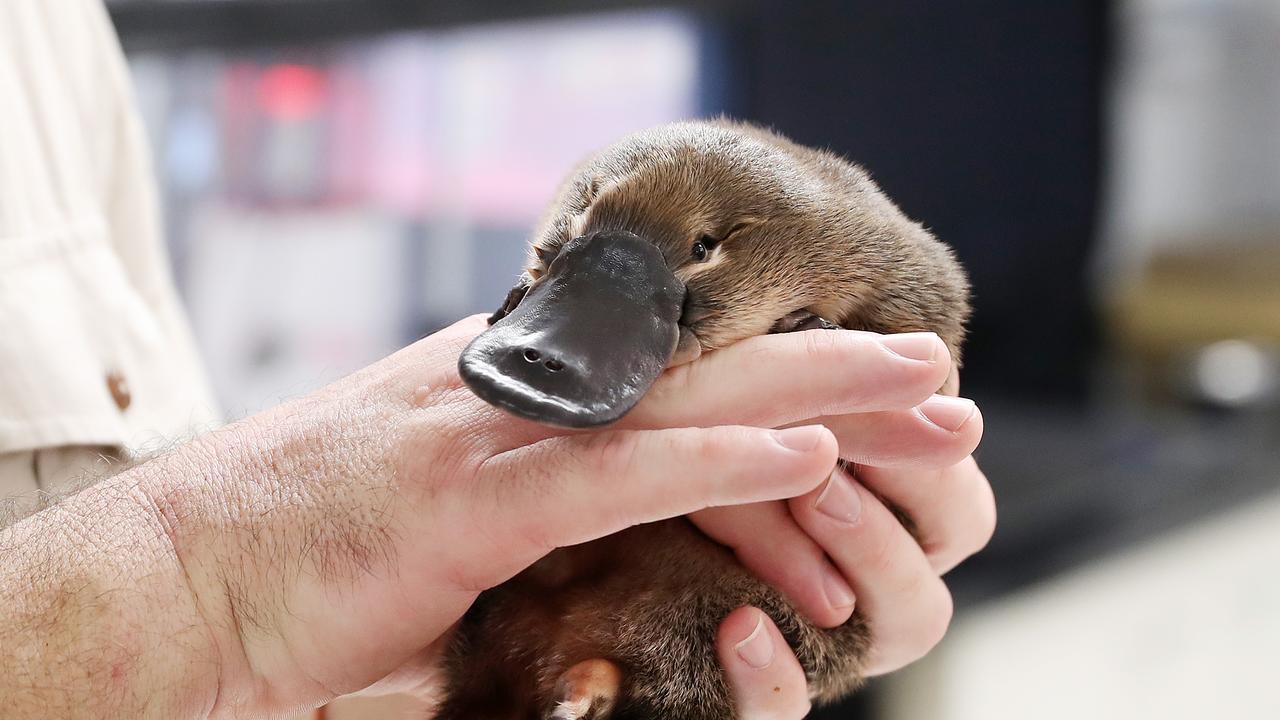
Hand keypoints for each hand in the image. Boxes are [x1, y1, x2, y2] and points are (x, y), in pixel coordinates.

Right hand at [0, 316, 981, 719]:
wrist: (192, 577)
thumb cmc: (315, 556)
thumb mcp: (450, 515)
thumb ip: (538, 506)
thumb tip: (614, 528)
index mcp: (523, 397)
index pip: (678, 375)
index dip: (784, 376)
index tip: (878, 393)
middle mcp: (521, 393)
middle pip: (710, 363)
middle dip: (836, 366)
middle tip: (941, 373)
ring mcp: (498, 436)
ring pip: (687, 395)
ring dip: (816, 388)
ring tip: (923, 392)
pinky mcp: (474, 497)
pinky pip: (619, 468)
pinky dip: (718, 453)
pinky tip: (809, 448)